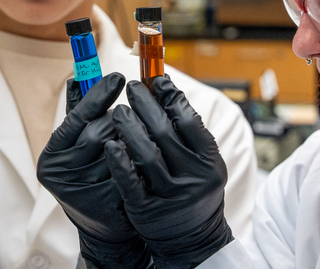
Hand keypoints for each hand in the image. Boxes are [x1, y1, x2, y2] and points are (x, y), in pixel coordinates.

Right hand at [37, 73, 151, 268]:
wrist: (103, 227)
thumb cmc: (92, 172)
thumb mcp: (80, 143)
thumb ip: (79, 111)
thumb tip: (79, 75)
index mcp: (52, 155)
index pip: (76, 117)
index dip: (98, 95)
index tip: (118, 76)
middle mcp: (61, 174)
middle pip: (98, 134)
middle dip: (120, 120)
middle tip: (134, 111)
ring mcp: (81, 193)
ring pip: (118, 152)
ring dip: (134, 138)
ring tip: (142, 134)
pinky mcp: (105, 207)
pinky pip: (130, 173)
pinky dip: (142, 161)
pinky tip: (151, 156)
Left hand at [105, 76, 232, 268]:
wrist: (193, 240)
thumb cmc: (195, 189)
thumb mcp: (203, 162)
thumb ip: (189, 130)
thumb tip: (165, 85)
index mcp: (210, 162)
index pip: (190, 121)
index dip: (172, 97)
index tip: (156, 80)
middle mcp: (193, 178)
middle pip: (166, 132)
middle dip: (146, 106)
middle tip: (132, 88)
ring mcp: (170, 196)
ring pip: (146, 154)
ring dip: (130, 127)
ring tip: (118, 110)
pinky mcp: (146, 210)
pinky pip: (130, 181)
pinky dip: (119, 161)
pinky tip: (109, 143)